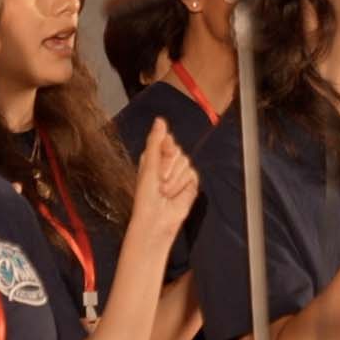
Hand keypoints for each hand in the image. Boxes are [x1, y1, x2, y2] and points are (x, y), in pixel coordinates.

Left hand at [128, 119, 199, 240]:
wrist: (157, 218)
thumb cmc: (146, 197)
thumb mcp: (149, 164)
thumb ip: (156, 141)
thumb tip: (160, 120)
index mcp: (154, 156)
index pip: (167, 140)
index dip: (165, 149)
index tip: (160, 159)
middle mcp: (167, 163)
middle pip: (178, 151)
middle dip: (168, 167)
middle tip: (160, 180)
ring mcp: (180, 173)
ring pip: (186, 163)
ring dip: (174, 179)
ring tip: (165, 191)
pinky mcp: (191, 183)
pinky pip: (192, 175)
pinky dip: (183, 186)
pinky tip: (175, 194)